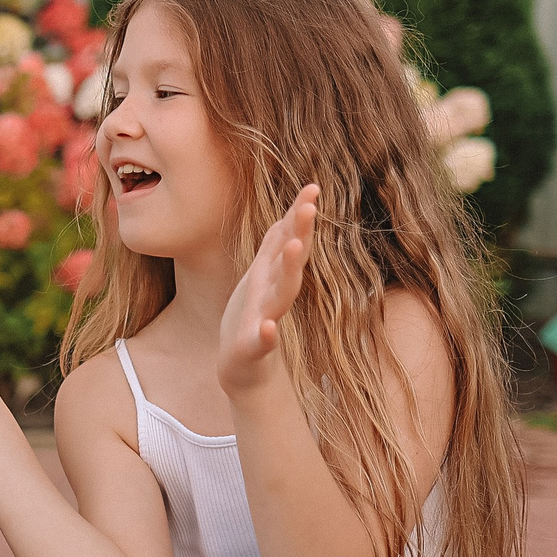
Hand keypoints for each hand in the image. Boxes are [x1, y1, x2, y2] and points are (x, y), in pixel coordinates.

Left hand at [218, 183, 318, 394]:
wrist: (244, 370)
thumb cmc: (253, 318)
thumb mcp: (263, 277)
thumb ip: (276, 247)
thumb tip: (291, 213)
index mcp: (275, 277)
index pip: (291, 241)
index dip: (300, 215)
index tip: (312, 186)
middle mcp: (275, 295)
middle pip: (291, 262)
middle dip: (300, 233)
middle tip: (309, 206)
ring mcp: (266, 320)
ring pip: (281, 295)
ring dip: (289, 271)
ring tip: (294, 247)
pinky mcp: (254, 349)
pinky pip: (261, 341)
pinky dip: (267, 335)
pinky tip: (269, 328)